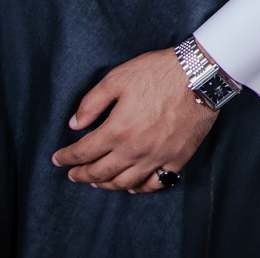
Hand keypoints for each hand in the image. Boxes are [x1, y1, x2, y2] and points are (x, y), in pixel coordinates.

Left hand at [50, 49, 218, 190]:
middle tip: (72, 174)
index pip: (83, 152)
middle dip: (81, 175)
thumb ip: (92, 102)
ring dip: (105, 184)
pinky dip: (140, 188)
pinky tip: (132, 186)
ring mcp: (157, 157)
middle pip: (100, 172)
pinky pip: (155, 183)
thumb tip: (75, 124)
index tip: (58, 159)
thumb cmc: (160, 72)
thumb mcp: (118, 77)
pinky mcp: (177, 158)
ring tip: (96, 182)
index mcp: (117, 130)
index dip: (66, 157)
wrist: (201, 74)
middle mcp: (135, 149)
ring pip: (124, 182)